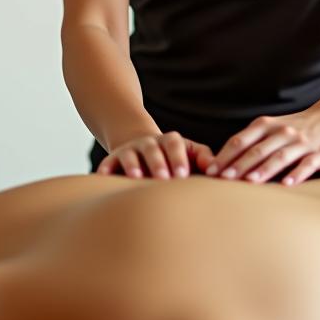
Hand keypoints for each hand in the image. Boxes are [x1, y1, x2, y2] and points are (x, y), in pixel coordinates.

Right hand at [97, 131, 215, 179]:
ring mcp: (129, 150)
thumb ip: (203, 158)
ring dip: (132, 164)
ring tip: (136, 177)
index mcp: (169, 141)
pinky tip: (102, 179)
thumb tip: (217, 168)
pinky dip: (104, 169)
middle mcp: (148, 143)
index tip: (183, 174)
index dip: (178, 157)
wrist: (143, 146)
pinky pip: (107, 163)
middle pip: (152, 148)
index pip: (174, 144)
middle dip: (157, 162)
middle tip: (164, 178)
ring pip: (129, 154)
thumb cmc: (174, 157)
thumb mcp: (189, 153)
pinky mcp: (113, 159)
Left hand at [205, 109, 319, 186]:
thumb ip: (251, 142)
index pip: (240, 141)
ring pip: (280, 156)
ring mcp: (301, 142)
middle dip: (239, 164)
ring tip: (250, 182)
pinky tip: (287, 185)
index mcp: (266, 126)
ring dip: (264, 169)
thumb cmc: (294, 127)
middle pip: (257, 150)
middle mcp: (281, 132)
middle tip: (224, 179)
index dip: (225, 155)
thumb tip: (223, 163)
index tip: (210, 171)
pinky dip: (296, 174)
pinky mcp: (319, 153)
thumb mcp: (271, 128)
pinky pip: (306, 164)